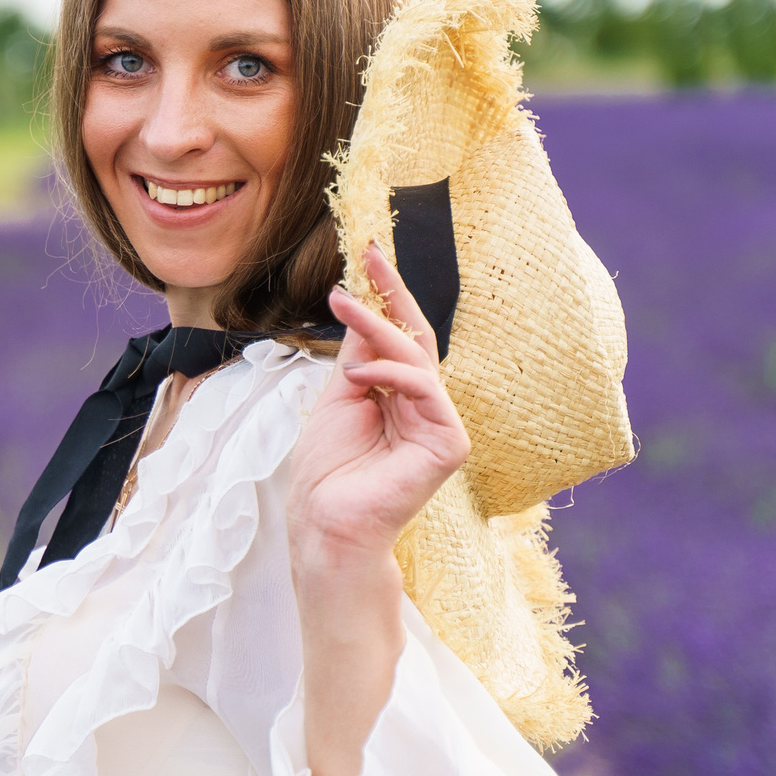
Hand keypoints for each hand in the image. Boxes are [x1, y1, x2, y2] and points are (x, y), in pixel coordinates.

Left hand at [287, 241, 471, 569]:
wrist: (326, 521)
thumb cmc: (327, 470)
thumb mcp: (338, 396)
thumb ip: (357, 356)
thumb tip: (361, 306)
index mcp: (398, 395)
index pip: (399, 337)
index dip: (387, 296)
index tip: (370, 254)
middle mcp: (423, 405)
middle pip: (415, 338)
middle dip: (392, 295)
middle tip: (368, 256)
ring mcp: (439, 423)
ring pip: (416, 359)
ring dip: (378, 328)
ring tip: (341, 304)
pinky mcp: (449, 442)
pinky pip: (426, 392)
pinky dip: (391, 377)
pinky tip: (360, 377)